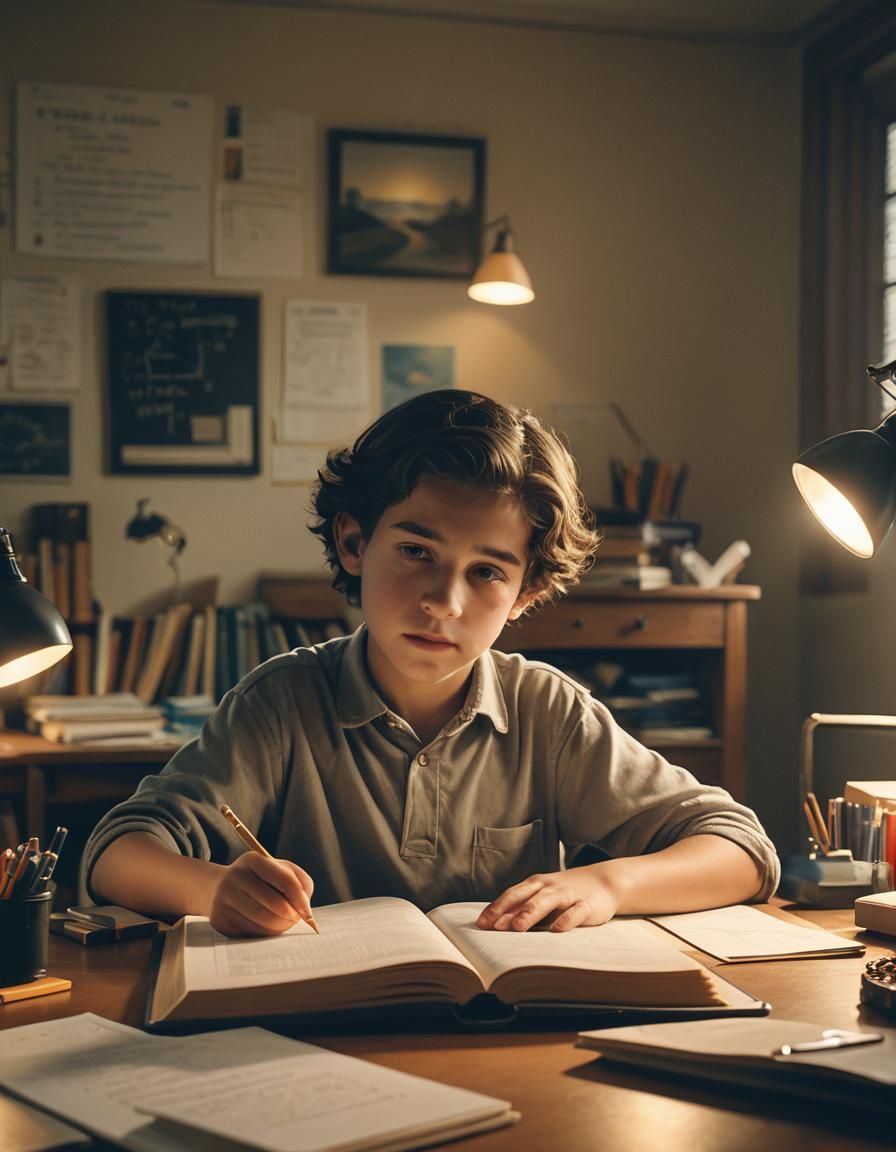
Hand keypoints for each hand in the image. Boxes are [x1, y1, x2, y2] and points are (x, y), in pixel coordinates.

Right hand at [208, 853, 314, 936]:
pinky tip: (267, 926)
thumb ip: (300, 883)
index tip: (308, 913)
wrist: (219, 888)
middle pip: (275, 903)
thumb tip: (306, 911)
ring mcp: (224, 897)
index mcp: (253, 860)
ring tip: (285, 924)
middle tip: (296, 920)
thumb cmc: (260, 879)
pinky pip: (252, 931)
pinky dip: (265, 932)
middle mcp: (235, 876)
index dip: (300, 899)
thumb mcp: (279, 870)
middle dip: (291, 916)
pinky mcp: (220, 918)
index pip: (285, 880)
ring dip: (281, 927)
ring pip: (264, 920)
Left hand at [475, 866, 619, 932]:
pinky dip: (566, 919)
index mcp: (535, 884)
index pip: (512, 895)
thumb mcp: (543, 898)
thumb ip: (523, 909)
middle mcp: (549, 887)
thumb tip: (496, 924)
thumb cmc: (566, 893)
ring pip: (547, 902)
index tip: (481, 923)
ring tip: (518, 926)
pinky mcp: (587, 905)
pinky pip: (575, 912)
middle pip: (525, 897)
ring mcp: (568, 894)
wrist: (604, 882)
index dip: (496, 908)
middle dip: (509, 911)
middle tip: (494, 926)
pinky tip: (557, 930)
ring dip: (530, 913)